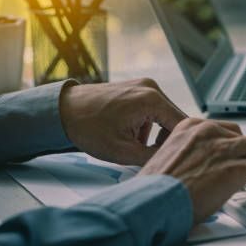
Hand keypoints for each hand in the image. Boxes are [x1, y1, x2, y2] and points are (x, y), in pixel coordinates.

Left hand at [60, 78, 186, 165]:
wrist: (63, 110)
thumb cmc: (88, 128)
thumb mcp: (122, 151)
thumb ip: (153, 156)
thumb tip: (172, 159)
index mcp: (151, 100)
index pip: (182, 124)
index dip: (181, 144)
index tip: (175, 159)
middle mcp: (152, 88)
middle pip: (176, 118)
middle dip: (168, 139)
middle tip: (155, 157)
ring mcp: (145, 86)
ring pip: (166, 114)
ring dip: (159, 133)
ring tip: (139, 147)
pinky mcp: (137, 88)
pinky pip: (155, 108)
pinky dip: (150, 124)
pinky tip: (133, 136)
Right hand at [139, 118, 245, 223]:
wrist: (147, 205)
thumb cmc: (153, 192)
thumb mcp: (169, 161)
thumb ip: (191, 158)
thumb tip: (206, 172)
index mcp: (190, 127)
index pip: (229, 130)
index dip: (238, 151)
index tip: (238, 166)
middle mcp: (209, 131)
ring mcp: (223, 148)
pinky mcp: (234, 168)